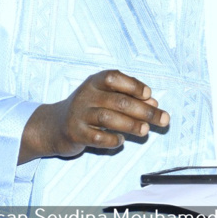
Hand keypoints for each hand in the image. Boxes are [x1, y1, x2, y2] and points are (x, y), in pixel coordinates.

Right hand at [19, 70, 169, 163]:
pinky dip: (112, 139)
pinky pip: (96, 137)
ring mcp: (78, 114)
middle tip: (163, 119)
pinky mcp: (74, 134)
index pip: (114, 77)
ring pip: (108, 118)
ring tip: (145, 131)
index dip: (134, 85)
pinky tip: (121, 140)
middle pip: (118, 101)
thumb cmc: (88, 109)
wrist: (53, 126)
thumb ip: (128, 98)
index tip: (149, 95)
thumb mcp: (105, 97)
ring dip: (131, 124)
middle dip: (144, 111)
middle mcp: (85, 95)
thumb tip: (154, 104)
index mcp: (94, 82)